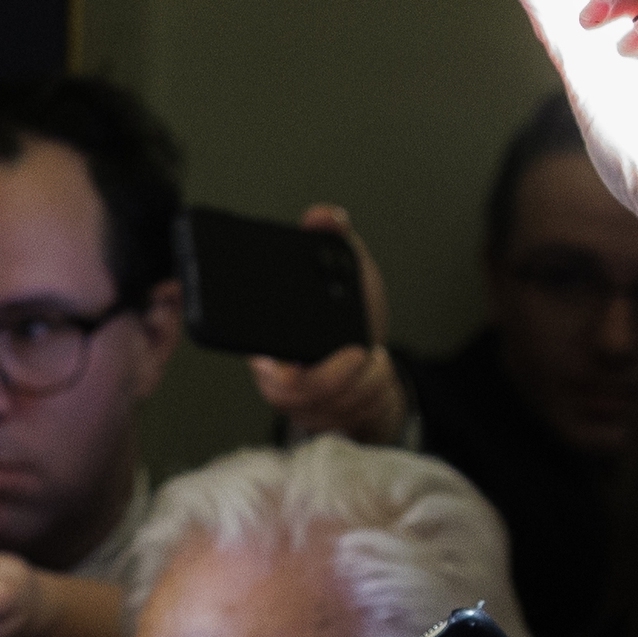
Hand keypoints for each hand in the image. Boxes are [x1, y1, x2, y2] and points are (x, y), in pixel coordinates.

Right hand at [248, 208, 408, 445]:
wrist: (370, 356)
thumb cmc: (351, 315)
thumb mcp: (347, 269)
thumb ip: (332, 238)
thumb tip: (323, 215)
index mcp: (271, 343)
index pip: (260, 365)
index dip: (271, 369)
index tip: (292, 360)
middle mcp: (279, 379)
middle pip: (289, 396)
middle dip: (332, 379)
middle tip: (361, 353)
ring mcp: (303, 405)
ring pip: (326, 409)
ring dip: (362, 383)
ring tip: (373, 357)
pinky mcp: (328, 421)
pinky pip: (350, 417)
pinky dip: (374, 393)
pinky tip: (377, 372)